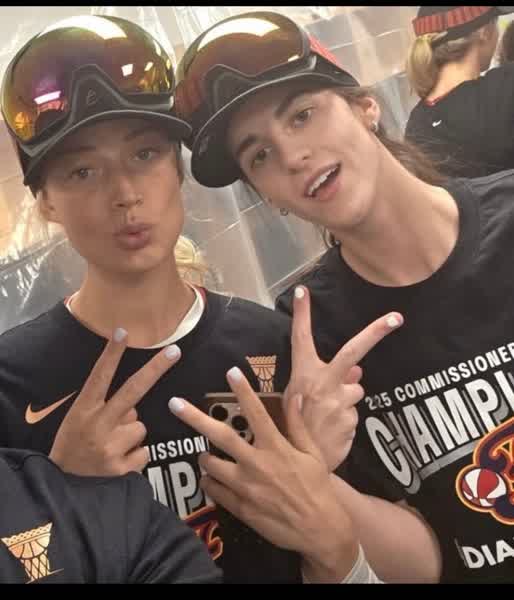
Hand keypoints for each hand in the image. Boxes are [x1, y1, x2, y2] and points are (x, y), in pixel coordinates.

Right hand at [50, 328, 180, 475]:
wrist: (63, 491)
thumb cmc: (73, 450)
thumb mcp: (76, 422)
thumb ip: (103, 409)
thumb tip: (136, 402)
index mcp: (83, 411)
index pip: (99, 376)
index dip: (111, 354)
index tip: (123, 331)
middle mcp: (98, 425)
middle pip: (132, 390)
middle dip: (156, 368)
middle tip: (175, 350)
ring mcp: (110, 446)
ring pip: (141, 427)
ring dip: (132, 435)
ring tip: (111, 449)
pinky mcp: (121, 467)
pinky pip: (143, 451)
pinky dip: (135, 457)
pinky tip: (117, 464)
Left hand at [168, 367, 358, 581]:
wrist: (319, 530)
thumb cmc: (317, 487)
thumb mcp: (312, 453)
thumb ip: (298, 425)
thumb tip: (294, 396)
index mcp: (276, 447)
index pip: (256, 412)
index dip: (243, 390)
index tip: (231, 372)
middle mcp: (256, 463)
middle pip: (220, 436)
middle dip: (195, 418)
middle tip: (174, 404)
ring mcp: (245, 487)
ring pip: (210, 464)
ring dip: (204, 455)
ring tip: (206, 454)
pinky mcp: (239, 507)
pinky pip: (213, 490)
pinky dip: (208, 481)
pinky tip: (212, 478)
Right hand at [285, 286, 402, 470]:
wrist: (301, 465)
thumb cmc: (294, 428)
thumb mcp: (297, 400)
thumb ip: (326, 381)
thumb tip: (358, 371)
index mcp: (304, 375)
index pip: (301, 338)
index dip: (303, 314)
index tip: (304, 291)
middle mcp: (323, 383)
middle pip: (353, 351)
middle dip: (376, 332)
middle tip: (397, 317)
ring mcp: (339, 402)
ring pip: (355, 389)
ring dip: (347, 399)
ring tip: (327, 417)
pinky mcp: (351, 419)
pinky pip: (355, 412)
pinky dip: (347, 418)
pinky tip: (333, 429)